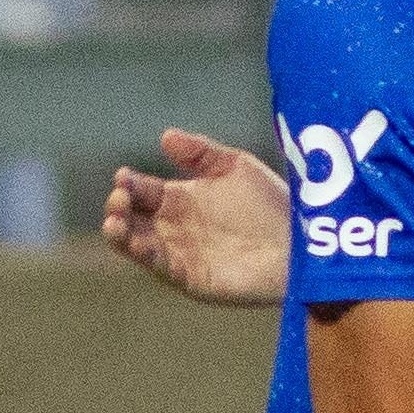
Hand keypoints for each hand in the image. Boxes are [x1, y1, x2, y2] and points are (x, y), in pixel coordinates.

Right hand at [102, 129, 289, 306]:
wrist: (299, 242)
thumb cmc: (271, 203)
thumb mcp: (236, 167)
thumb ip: (200, 153)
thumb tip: (165, 136)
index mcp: (179, 198)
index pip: (141, 189)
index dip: (128, 183)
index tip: (123, 176)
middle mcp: (172, 226)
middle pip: (131, 217)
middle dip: (118, 206)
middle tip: (120, 196)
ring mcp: (178, 252)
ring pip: (136, 244)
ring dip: (119, 233)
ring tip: (114, 221)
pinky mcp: (189, 277)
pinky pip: (159, 266)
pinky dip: (143, 255)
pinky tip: (134, 241)